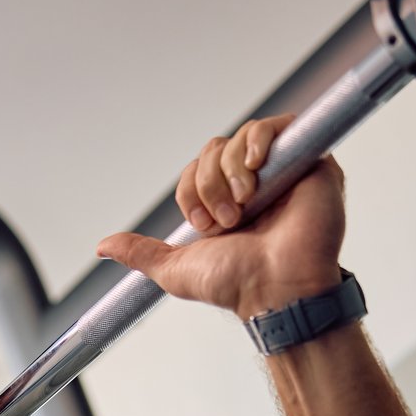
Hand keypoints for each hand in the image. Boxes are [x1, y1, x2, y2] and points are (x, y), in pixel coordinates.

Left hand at [95, 115, 346, 319]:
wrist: (277, 288)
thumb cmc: (236, 284)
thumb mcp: (175, 269)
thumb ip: (141, 253)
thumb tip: (102, 247)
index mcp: (228, 205)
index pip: (197, 170)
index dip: (190, 190)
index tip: (202, 224)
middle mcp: (256, 186)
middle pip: (214, 151)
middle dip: (208, 183)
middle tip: (226, 220)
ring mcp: (285, 172)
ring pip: (240, 140)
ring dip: (230, 173)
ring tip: (244, 206)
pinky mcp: (312, 162)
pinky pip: (278, 126)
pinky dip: (258, 141)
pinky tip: (254, 169)